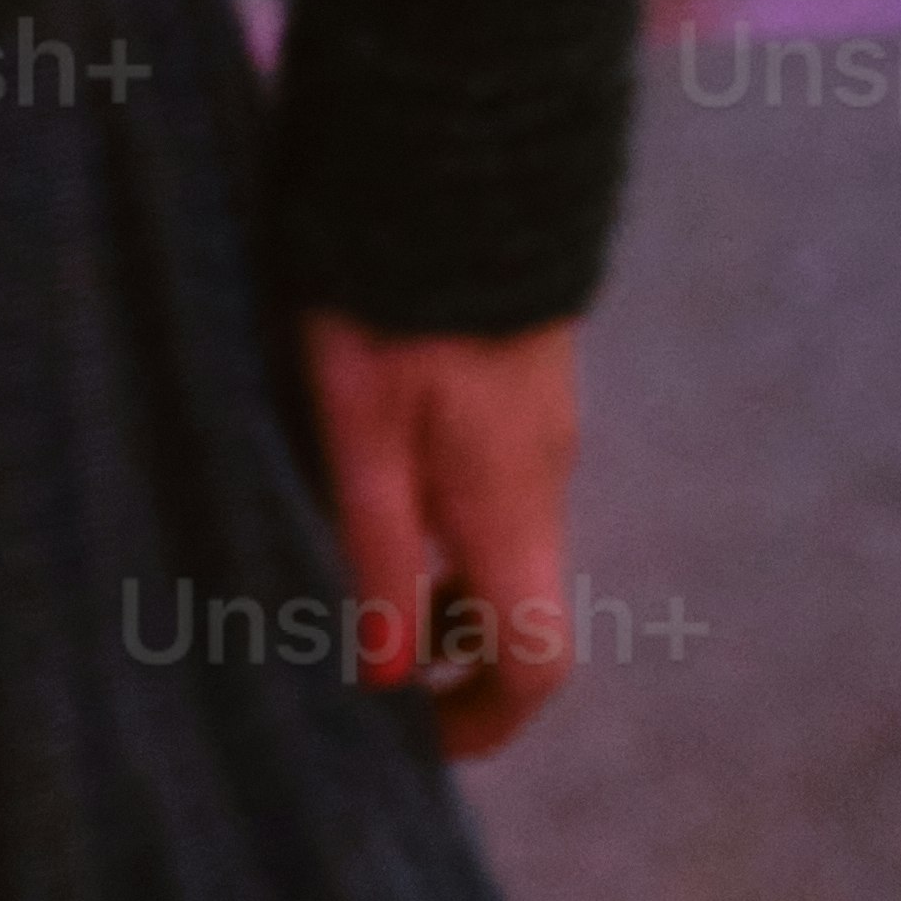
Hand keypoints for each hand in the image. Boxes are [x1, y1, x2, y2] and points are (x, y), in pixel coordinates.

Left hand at [299, 310, 587, 761]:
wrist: (455, 162)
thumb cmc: (386, 300)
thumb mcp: (356, 429)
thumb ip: (375, 550)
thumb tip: (386, 674)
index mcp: (510, 507)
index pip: (538, 660)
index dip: (486, 717)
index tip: (421, 738)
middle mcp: (544, 475)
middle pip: (526, 606)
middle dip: (461, 657)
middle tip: (374, 664)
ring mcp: (542, 421)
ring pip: (511, 541)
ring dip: (453, 585)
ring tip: (364, 576)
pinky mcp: (524, 374)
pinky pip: (503, 483)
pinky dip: (456, 520)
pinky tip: (386, 482)